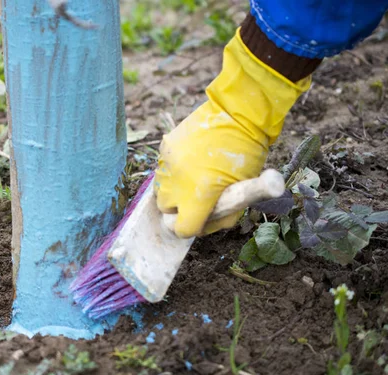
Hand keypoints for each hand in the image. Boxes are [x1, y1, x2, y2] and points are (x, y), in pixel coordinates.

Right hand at [154, 28, 310, 237]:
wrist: (238, 112)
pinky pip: (162, 169)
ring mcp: (167, 164)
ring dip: (174, 189)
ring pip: (160, 190)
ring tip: (194, 177)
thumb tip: (206, 224)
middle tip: (198, 197)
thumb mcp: (245, 191)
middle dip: (180, 208)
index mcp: (199, 196)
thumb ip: (224, 213)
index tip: (200, 219)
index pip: (182, 228)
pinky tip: (191, 159)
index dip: (192, 227)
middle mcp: (177, 183)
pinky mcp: (164, 148)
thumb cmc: (248, 154)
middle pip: (166, 210)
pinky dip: (173, 170)